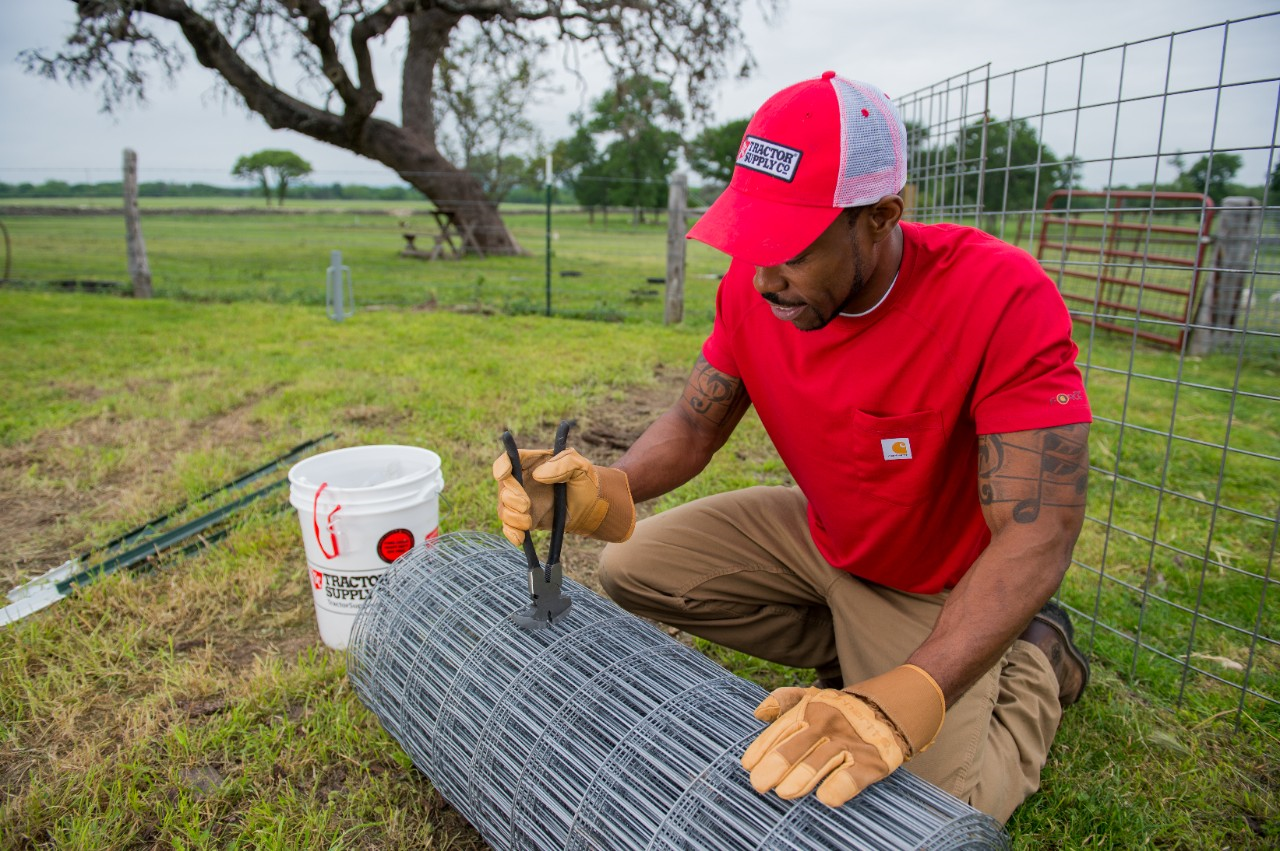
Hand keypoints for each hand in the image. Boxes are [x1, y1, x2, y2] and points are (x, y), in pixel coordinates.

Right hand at [492, 447, 635, 544]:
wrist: (590, 506)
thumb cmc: (584, 481)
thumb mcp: (580, 466)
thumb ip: (563, 463)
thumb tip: (538, 475)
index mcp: (531, 462)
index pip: (508, 460)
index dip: (502, 466)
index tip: (505, 474)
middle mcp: (522, 481)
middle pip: (503, 487)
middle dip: (511, 497)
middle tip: (526, 505)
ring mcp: (520, 501)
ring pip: (503, 509)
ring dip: (512, 517)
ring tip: (528, 522)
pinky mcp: (524, 519)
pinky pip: (509, 527)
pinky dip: (511, 533)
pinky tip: (520, 538)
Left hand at [741, 664, 944, 806]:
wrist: (893, 709)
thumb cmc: (842, 710)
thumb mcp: (813, 698)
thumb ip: (784, 702)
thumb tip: (758, 713)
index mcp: (810, 709)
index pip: (782, 730)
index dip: (763, 748)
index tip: (748, 766)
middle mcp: (829, 724)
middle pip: (798, 745)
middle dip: (778, 764)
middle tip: (760, 784)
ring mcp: (850, 742)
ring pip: (822, 760)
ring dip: (803, 776)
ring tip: (784, 793)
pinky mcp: (872, 761)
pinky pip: (854, 776)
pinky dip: (841, 786)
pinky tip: (827, 797)